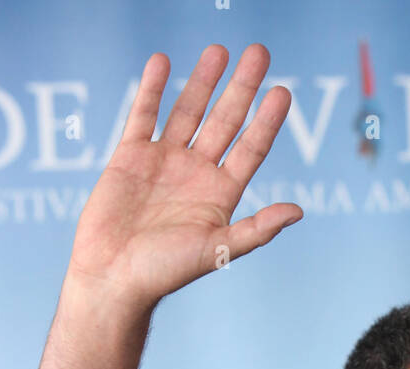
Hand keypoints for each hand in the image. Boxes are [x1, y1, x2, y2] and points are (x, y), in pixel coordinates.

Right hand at [67, 43, 301, 309]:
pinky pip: (143, 115)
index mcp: (220, 195)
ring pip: (188, 112)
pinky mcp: (130, 156)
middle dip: (241, 87)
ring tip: (219, 50)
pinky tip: (163, 62)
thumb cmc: (164, 272)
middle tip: (258, 52)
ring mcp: (163, 162)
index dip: (266, 120)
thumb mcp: (217, 250)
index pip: (251, 148)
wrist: (112, 277)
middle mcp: (196, 174)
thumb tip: (298, 212)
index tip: (282, 91)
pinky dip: (152, 89)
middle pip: (225, 121)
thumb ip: (256, 230)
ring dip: (203, 82)